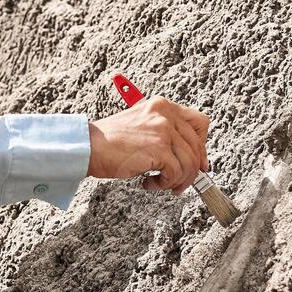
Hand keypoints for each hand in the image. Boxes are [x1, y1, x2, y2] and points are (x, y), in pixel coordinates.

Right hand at [87, 96, 210, 194]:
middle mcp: (166, 115)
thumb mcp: (141, 125)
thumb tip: (187, 156)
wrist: (88, 146)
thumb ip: (164, 133)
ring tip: (161, 185)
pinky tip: (148, 183)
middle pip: (197, 146)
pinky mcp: (158, 149)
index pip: (199, 122)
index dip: (202, 145)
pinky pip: (175, 173)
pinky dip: (164, 184)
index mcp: (163, 106)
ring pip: (189, 163)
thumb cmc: (109, 140)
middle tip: (180, 183)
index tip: (199, 162)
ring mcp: (163, 131)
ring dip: (177, 180)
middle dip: (193, 171)